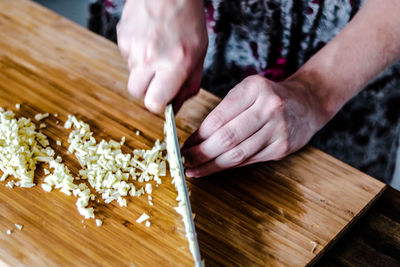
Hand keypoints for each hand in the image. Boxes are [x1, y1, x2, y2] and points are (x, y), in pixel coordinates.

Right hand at [117, 0, 207, 112]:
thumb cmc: (187, 20)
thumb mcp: (199, 56)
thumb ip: (189, 85)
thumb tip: (175, 106)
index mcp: (174, 64)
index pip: (153, 103)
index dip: (158, 104)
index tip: (163, 98)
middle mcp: (151, 57)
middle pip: (137, 92)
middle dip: (148, 89)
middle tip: (159, 75)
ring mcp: (133, 47)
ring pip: (131, 75)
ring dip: (143, 71)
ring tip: (156, 52)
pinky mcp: (122, 38)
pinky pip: (126, 58)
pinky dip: (136, 55)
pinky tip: (148, 42)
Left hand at [181, 75, 326, 176]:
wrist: (306, 103)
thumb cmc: (268, 96)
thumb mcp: (247, 91)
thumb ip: (224, 111)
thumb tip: (196, 138)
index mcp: (255, 89)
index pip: (219, 118)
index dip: (198, 136)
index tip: (184, 145)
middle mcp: (269, 108)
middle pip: (227, 139)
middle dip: (201, 153)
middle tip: (184, 161)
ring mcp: (278, 130)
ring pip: (237, 154)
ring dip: (211, 165)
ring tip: (194, 169)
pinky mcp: (282, 148)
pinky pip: (249, 160)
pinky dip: (229, 166)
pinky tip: (215, 168)